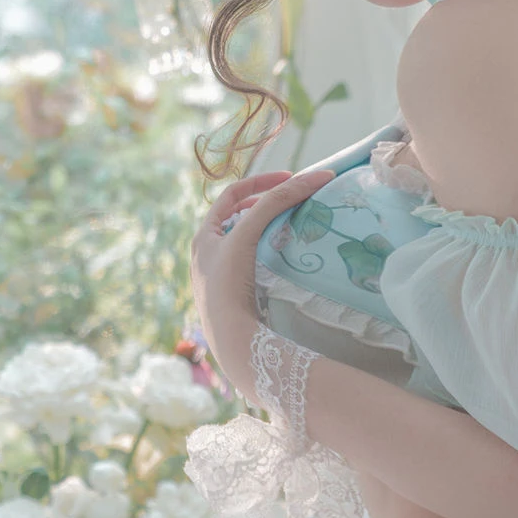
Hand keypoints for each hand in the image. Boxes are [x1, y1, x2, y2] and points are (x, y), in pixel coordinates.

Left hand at [189, 165, 332, 399]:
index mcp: (203, 236)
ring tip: (294, 227)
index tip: (290, 177)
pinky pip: (254, 266)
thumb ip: (276, 203)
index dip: (261, 181)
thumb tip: (314, 176)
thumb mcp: (248, 235)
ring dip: (270, 231)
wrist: (231, 341)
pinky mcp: (235, 298)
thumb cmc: (230, 285)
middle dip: (267, 206)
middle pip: (239, 217)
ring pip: (248, 242)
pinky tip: (286, 260)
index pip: (232, 194)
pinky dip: (270, 256)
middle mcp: (207, 255)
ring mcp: (220, 278)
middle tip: (295, 202)